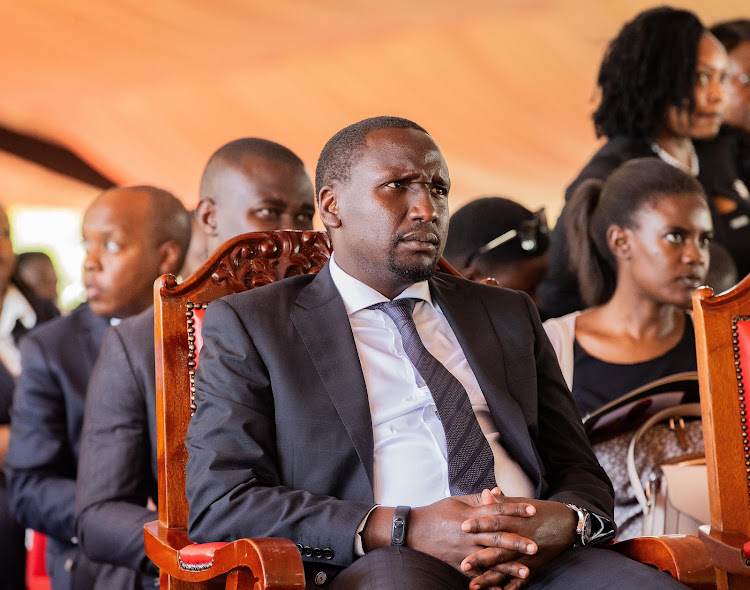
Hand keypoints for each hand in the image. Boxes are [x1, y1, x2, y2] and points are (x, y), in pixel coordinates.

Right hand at [406, 493, 536, 573]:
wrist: (412, 530)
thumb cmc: (436, 513)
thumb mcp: (455, 501)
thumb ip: (477, 499)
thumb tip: (497, 493)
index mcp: (469, 515)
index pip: (496, 510)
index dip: (515, 509)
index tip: (533, 510)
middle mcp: (468, 533)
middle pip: (496, 537)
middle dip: (517, 542)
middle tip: (535, 546)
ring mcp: (464, 550)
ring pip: (490, 559)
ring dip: (509, 566)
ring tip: (526, 571)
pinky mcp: (458, 563)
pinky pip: (476, 576)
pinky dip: (489, 584)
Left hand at [461, 493, 576, 589]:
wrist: (568, 523)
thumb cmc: (541, 511)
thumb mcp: (522, 503)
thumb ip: (502, 502)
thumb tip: (485, 493)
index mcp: (516, 521)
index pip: (495, 521)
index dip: (479, 524)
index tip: (462, 527)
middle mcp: (522, 539)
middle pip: (499, 549)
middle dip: (480, 558)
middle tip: (463, 564)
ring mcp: (529, 555)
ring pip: (507, 569)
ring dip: (490, 578)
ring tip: (473, 585)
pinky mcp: (535, 565)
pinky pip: (521, 580)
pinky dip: (510, 588)